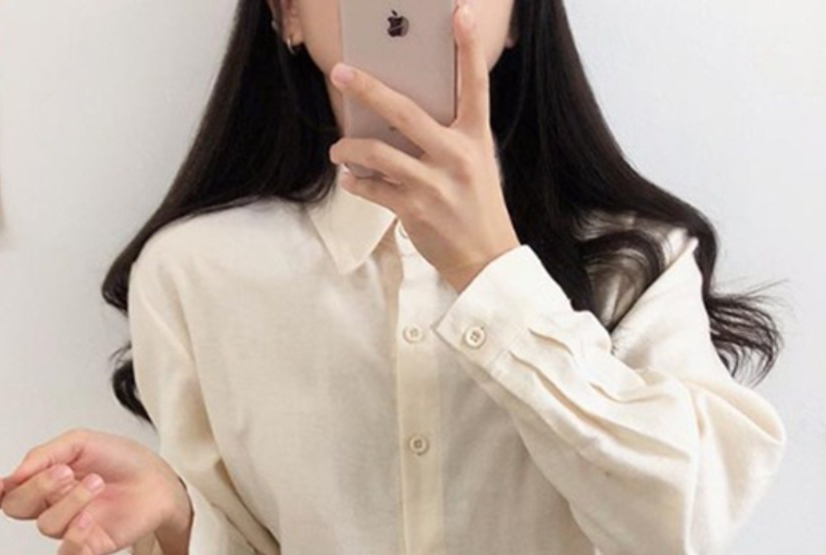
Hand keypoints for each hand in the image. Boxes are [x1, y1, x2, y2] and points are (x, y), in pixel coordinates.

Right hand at [0, 428, 189, 554]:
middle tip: (65, 472)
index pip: (1, 494)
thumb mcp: (80, 442)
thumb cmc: (120, 459)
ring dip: (69, 502)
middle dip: (37, 488)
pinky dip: (74, 536)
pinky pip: (67, 552)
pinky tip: (90, 518)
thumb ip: (44, 454)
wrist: (158, 477)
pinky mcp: (90, 546)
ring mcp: (69, 527)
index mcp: (41, 480)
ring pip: (46, 526)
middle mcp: (50, 505)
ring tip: (96, 484)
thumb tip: (15, 474)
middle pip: (17, 508)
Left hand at [326, 0, 520, 292]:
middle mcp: (455, 156)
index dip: (468, 48)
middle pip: (405, 112)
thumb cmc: (478, 208)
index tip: (460, 13)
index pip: (476, 86)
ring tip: (338, 150)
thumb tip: (401, 118)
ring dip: (350, 149)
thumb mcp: (477, 164)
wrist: (486, 260)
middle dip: (368, 89)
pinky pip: (373, 189)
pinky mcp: (414, 210)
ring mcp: (433, 184)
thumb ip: (449, 138)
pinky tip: (349, 179)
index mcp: (475, 139)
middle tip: (341, 72)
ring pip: (378, 154)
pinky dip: (355, 183)